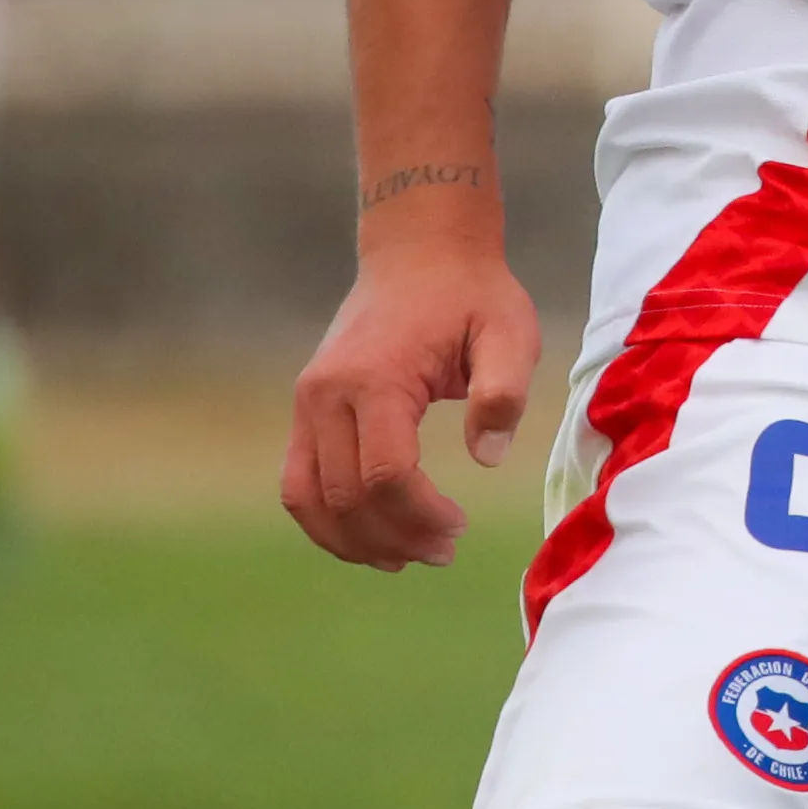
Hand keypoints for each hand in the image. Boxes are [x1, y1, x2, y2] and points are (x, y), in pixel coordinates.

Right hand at [283, 234, 541, 570]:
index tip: (462, 527)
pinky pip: (298, 482)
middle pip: (346, 496)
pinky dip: (327, 520)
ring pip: (308, 499)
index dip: (421, 516)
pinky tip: (371, 538)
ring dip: (353, 542)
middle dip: (394, 537)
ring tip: (407, 557)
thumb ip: (503, 391)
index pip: (386, 475)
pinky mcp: (306, 408)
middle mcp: (327, 393)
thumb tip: (488, 458)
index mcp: (376, 378)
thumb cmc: (472, 295)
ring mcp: (308, 401)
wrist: (419, 251)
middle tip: (445, 551)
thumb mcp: (509, 331)